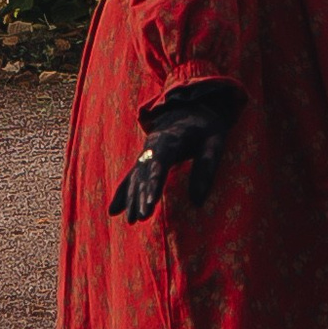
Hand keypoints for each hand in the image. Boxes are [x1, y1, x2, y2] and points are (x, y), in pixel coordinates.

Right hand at [109, 80, 242, 223]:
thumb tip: (197, 202)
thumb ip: (206, 168)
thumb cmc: (205, 126)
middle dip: (141, 195)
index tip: (150, 202)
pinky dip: (122, 193)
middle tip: (141, 216)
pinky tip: (113, 211)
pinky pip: (131, 177)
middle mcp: (153, 147)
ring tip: (131, 220)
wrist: (188, 108)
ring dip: (132, 198)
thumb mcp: (214, 141)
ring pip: (136, 177)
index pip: (159, 163)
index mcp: (170, 139)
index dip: (154, 183)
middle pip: (144, 173)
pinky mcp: (144, 160)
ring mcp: (146, 153)